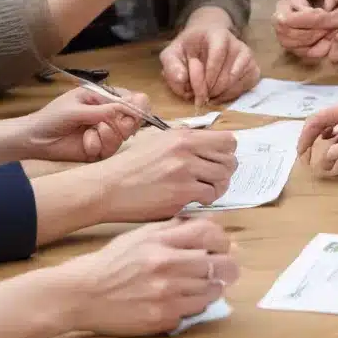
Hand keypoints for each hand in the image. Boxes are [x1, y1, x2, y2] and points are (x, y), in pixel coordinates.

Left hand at [21, 88, 144, 161]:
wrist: (34, 140)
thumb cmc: (52, 117)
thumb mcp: (77, 109)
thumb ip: (103, 110)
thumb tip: (130, 106)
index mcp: (104, 98)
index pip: (133, 99)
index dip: (138, 106)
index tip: (135, 112)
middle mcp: (108, 115)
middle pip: (134, 119)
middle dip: (126, 123)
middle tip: (113, 124)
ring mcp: (105, 133)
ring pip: (123, 136)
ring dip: (109, 135)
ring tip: (94, 132)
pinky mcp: (100, 149)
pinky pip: (111, 149)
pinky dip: (99, 145)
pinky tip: (86, 143)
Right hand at [61, 217, 239, 335]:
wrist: (83, 293)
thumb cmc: (113, 261)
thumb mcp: (142, 235)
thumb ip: (176, 228)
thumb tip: (210, 222)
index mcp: (162, 242)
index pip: (210, 234)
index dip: (223, 239)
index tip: (222, 245)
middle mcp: (166, 267)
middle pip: (220, 265)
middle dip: (228, 266)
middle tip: (226, 268)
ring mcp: (166, 296)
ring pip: (212, 291)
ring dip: (213, 287)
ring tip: (203, 283)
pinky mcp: (162, 319)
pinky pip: (194, 312)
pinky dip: (195, 305)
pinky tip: (184, 299)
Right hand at [99, 128, 237, 219]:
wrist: (108, 187)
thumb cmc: (130, 165)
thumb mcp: (158, 141)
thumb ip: (184, 140)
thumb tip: (208, 143)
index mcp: (183, 136)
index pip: (228, 140)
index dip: (227, 152)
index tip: (219, 159)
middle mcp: (186, 152)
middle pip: (229, 162)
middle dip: (224, 172)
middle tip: (212, 178)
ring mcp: (184, 173)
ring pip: (222, 181)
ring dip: (217, 188)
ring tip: (204, 190)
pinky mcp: (180, 195)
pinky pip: (208, 197)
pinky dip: (204, 200)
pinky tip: (193, 199)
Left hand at [160, 23, 259, 105]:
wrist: (206, 40)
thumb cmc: (189, 48)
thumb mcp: (173, 53)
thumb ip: (172, 65)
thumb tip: (182, 79)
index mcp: (217, 34)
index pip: (217, 54)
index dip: (208, 75)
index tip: (197, 89)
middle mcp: (236, 43)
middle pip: (226, 74)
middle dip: (210, 89)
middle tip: (199, 95)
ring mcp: (246, 56)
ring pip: (235, 83)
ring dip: (219, 94)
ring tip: (207, 93)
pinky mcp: (253, 67)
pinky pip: (244, 87)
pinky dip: (230, 95)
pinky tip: (219, 94)